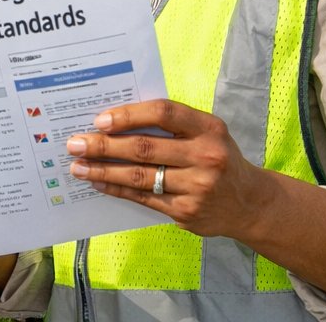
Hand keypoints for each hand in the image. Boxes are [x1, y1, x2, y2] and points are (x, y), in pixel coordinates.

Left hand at [64, 99, 273, 239]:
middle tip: (75, 143)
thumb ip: (171, 124)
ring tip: (78, 166)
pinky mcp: (186, 212)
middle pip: (144, 148)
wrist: (250, 203)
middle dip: (104, 146)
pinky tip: (98, 182)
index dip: (128, 115)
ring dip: (103, 170)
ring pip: (139, 176)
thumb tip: (114, 120)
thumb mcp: (206, 132)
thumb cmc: (217, 157)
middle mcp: (205, 156)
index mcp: (208, 128)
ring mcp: (196, 187)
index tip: (100, 120)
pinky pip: (143, 198)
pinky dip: (117, 188)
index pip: (163, 113)